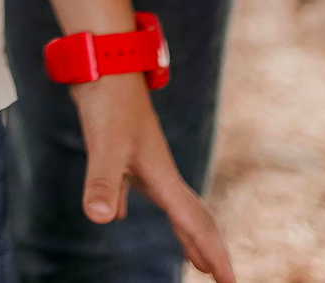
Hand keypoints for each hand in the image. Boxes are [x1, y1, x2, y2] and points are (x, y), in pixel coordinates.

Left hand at [71, 76, 235, 280]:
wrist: (103, 62)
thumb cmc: (109, 102)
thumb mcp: (105, 144)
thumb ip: (102, 180)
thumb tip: (100, 219)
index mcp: (163, 176)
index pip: (195, 224)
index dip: (214, 255)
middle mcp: (159, 172)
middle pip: (193, 217)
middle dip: (210, 249)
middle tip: (224, 279)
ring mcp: (142, 161)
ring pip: (171, 206)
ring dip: (186, 234)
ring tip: (196, 260)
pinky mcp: (122, 151)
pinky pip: (137, 190)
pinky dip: (132, 206)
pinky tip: (115, 210)